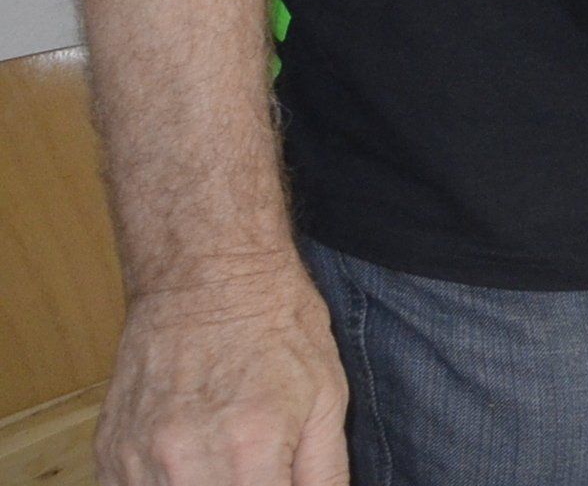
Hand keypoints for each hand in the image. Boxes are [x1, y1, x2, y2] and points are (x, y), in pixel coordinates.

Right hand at [97, 263, 349, 485]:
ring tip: (229, 458)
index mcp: (250, 449)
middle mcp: (186, 460)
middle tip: (258, 469)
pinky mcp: (109, 453)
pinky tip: (191, 465)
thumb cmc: (276, 326)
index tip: (283, 481)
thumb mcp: (327, 398)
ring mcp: (138, 459)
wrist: (206, 273)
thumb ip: (325, 472)